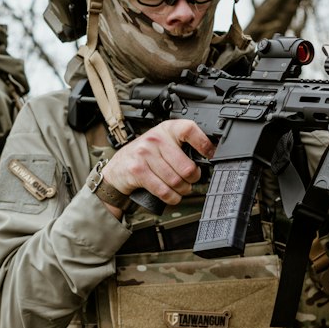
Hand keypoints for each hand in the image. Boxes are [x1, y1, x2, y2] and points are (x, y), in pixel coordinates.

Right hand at [100, 119, 214, 215]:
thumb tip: (209, 157)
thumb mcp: (163, 144)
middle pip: (187, 166)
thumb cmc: (145, 156)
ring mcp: (145, 154)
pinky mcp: (138, 171)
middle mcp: (155, 139)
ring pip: (176, 181)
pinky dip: (172, 198)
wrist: (118, 168)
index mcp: (166, 129)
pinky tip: (172, 196)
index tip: (210, 155)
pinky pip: (163, 190)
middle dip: (193, 179)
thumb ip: (181, 147)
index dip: (204, 144)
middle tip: (191, 180)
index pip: (189, 130)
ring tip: (181, 189)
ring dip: (183, 190)